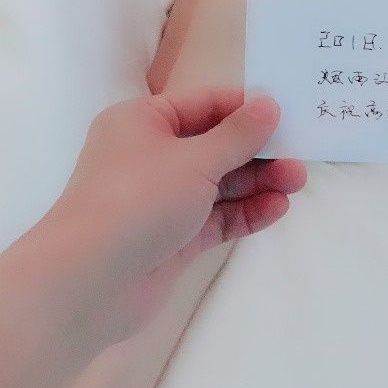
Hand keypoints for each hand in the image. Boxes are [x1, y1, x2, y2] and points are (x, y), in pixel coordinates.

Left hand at [52, 88, 304, 339]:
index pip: (204, 103)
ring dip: (257, 181)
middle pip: (215, 144)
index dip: (246, 107)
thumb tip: (269, 105)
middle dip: (258, 150)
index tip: (288, 113)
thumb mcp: (194, 159)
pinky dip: (245, 211)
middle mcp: (150, 155)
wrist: (88, 284)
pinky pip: (216, 217)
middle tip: (299, 155)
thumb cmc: (137, 199)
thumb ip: (237, 135)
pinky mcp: (173, 237)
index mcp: (143, 121)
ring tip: (296, 182)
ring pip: (219, 182)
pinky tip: (276, 208)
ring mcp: (162, 199)